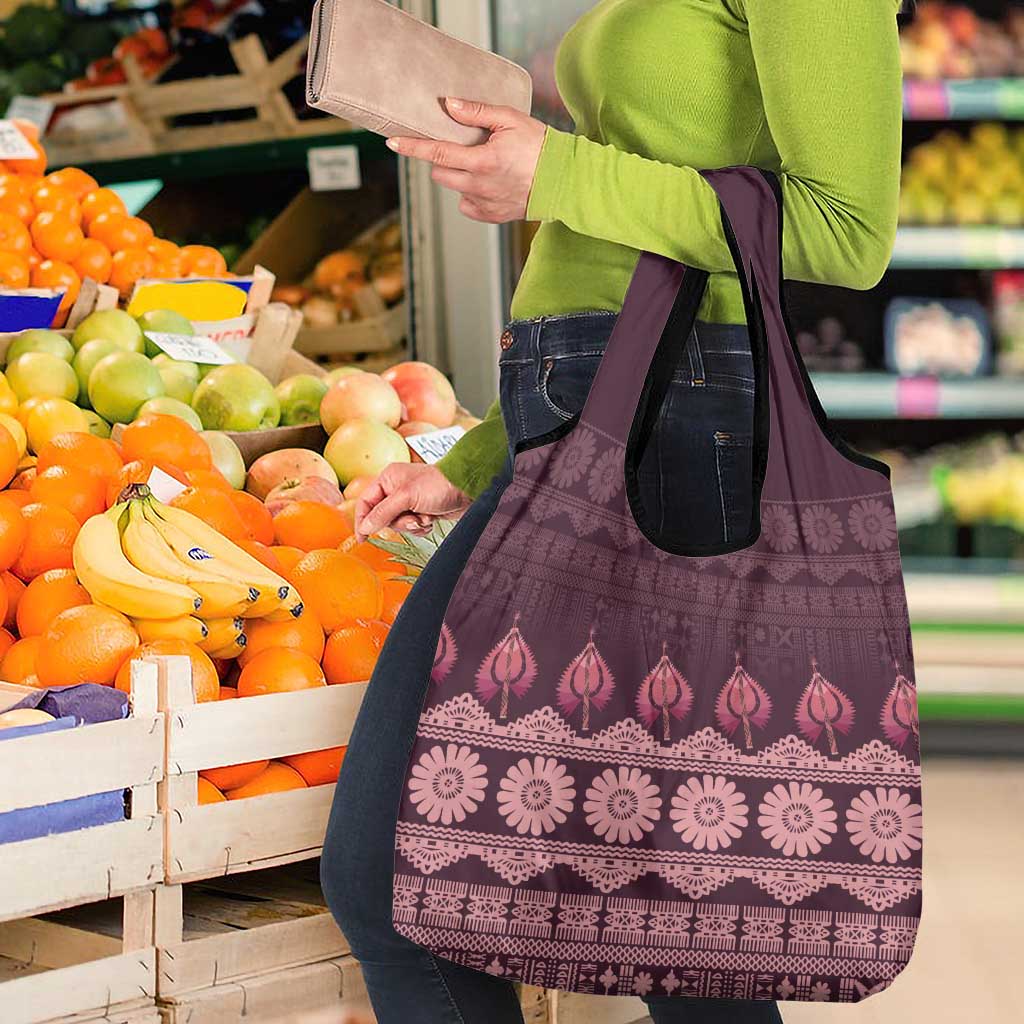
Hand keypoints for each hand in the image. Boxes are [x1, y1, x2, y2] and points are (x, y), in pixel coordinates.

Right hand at [354, 463, 471, 539]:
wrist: (467, 489)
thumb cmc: (438, 485)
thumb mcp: (406, 497)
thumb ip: (383, 512)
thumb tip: (365, 527)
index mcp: (388, 479)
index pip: (365, 502)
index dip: (362, 520)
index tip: (362, 538)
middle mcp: (396, 489)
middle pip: (382, 517)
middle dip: (399, 523)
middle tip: (413, 519)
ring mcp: (409, 501)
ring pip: (398, 524)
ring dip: (412, 525)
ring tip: (425, 517)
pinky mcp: (421, 511)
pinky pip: (411, 527)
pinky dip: (421, 527)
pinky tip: (431, 520)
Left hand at [385, 97, 546, 222]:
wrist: (564, 181)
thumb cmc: (540, 146)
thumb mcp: (510, 119)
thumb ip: (476, 112)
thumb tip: (448, 105)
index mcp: (482, 161)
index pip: (437, 153)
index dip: (412, 147)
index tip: (393, 143)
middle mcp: (479, 186)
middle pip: (440, 173)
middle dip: (442, 159)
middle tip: (460, 147)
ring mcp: (484, 204)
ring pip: (454, 188)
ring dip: (458, 175)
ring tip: (481, 164)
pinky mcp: (491, 216)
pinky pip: (467, 205)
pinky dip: (471, 193)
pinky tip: (488, 183)